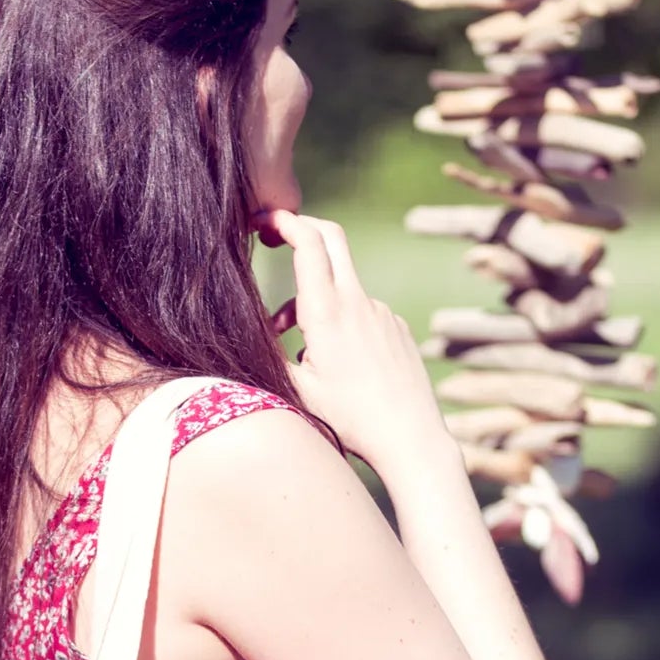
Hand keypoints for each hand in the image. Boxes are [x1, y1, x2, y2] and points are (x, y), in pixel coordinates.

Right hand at [253, 207, 447, 473]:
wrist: (411, 438)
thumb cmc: (352, 420)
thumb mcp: (298, 391)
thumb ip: (270, 355)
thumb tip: (249, 335)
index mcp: (327, 312)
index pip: (308, 242)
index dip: (284, 221)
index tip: (263, 220)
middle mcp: (358, 303)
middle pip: (331, 238)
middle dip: (301, 229)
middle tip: (276, 237)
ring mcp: (382, 312)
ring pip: (342, 285)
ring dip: (314, 299)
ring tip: (298, 346)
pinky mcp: (397, 327)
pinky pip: (362, 312)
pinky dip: (341, 322)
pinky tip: (340, 363)